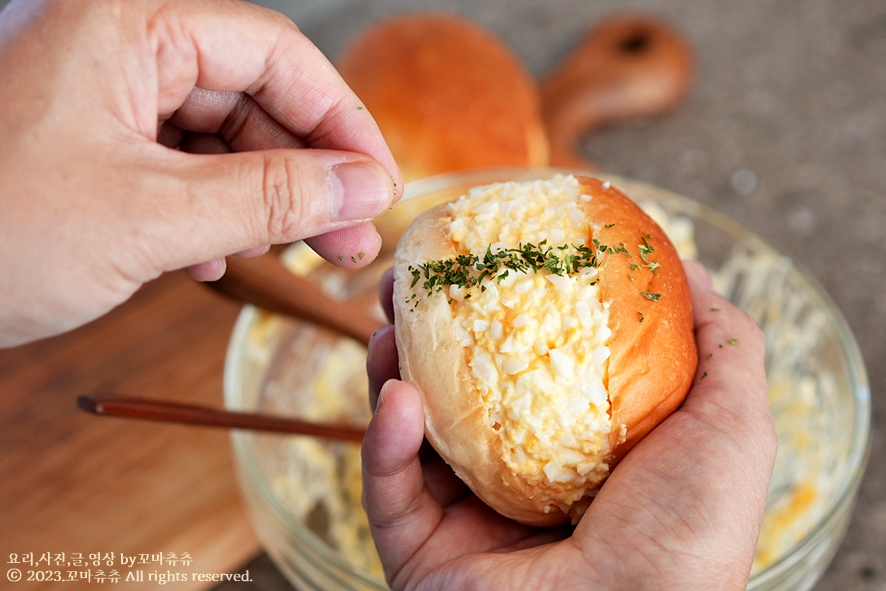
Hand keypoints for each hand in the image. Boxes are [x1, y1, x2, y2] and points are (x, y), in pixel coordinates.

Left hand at [0, 0, 401, 346]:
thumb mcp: (152, 217)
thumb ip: (272, 198)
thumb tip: (365, 189)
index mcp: (126, 22)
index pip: (275, 55)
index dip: (341, 123)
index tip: (378, 188)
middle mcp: (114, 43)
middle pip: (251, 95)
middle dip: (307, 173)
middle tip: (349, 240)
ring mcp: (96, 93)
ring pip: (216, 135)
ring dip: (261, 201)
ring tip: (296, 258)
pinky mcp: (83, 140)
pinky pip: (173, 163)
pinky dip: (206, 212)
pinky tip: (213, 261)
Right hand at [363, 260, 775, 590]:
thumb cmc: (688, 533)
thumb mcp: (730, 423)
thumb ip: (722, 346)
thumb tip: (693, 272)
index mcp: (580, 453)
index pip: (529, 368)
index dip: (505, 307)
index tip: (491, 254)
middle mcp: (520, 483)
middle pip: (458, 391)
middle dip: (429, 329)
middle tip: (413, 279)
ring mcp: (466, 519)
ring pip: (409, 431)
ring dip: (390, 368)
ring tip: (388, 320)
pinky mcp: (421, 553)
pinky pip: (387, 488)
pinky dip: (381, 438)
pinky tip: (396, 396)